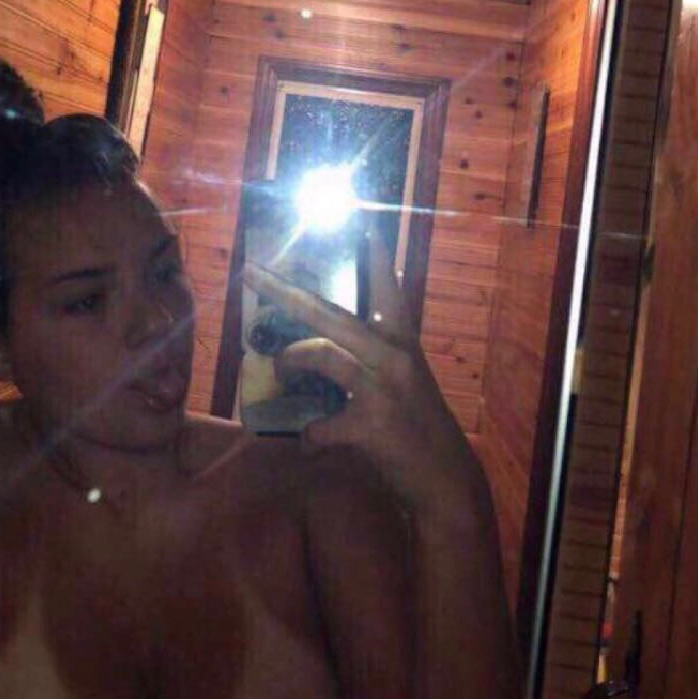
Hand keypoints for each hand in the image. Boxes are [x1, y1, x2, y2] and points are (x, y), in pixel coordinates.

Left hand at [242, 225, 484, 516]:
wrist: (446, 477)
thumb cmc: (417, 424)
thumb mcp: (405, 377)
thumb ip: (375, 352)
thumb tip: (330, 335)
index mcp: (401, 339)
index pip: (387, 286)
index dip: (373, 254)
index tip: (360, 221)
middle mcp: (394, 355)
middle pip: (330, 314)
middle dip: (286, 293)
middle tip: (252, 272)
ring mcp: (384, 389)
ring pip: (323, 355)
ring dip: (293, 362)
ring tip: (282, 370)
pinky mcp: (373, 425)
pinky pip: (322, 424)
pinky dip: (311, 434)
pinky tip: (312, 441)